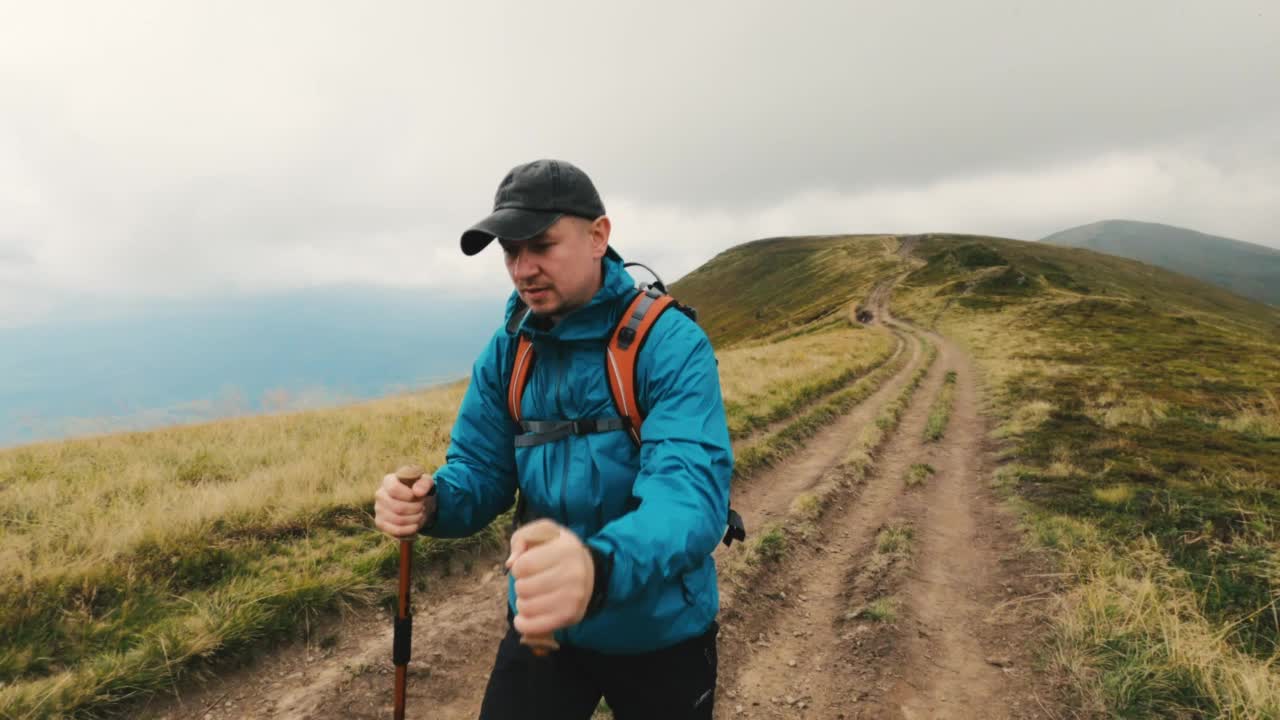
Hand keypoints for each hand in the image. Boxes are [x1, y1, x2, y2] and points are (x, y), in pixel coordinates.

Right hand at [374, 471, 435, 537]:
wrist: (416, 502)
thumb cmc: (420, 490)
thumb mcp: (426, 483)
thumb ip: (424, 483)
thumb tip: (418, 492)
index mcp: (389, 481)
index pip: (394, 489)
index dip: (409, 495)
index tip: (420, 496)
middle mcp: (380, 494)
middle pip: (398, 507)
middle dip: (416, 509)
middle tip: (423, 507)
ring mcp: (378, 510)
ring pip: (398, 520)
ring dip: (415, 519)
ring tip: (420, 514)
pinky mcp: (380, 523)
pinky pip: (396, 530)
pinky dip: (410, 529)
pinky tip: (415, 524)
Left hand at [506, 519, 594, 636]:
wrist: (590, 573)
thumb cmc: (559, 551)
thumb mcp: (544, 532)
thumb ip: (522, 538)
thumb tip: (510, 563)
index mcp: (566, 549)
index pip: (522, 566)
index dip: (518, 567)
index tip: (527, 566)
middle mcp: (573, 574)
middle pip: (523, 588)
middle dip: (521, 585)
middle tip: (531, 582)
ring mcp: (573, 598)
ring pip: (525, 607)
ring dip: (522, 602)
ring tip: (532, 596)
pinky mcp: (569, 617)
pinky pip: (533, 626)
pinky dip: (523, 623)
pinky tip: (524, 616)